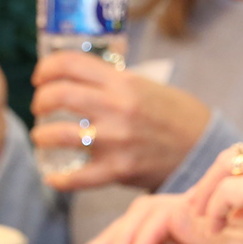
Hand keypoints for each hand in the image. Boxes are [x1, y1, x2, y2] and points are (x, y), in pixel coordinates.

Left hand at [30, 52, 210, 191]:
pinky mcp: (118, 170)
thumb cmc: (171, 114)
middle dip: (40, 101)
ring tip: (42, 136)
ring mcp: (116, 140)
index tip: (41, 77)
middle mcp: (117, 108)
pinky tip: (52, 177)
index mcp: (122, 82)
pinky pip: (76, 178)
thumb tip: (70, 77)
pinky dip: (58, 179)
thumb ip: (109, 82)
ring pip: (58, 134)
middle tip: (40, 107)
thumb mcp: (143, 85)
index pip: (70, 64)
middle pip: (58, 96)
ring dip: (42, 135)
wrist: (202, 148)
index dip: (47, 68)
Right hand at [83, 193, 242, 243]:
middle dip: (121, 234)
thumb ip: (202, 235)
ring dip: (117, 237)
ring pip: (140, 225)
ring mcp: (182, 231)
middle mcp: (190, 213)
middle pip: (145, 214)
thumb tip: (169, 216)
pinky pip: (146, 242)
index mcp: (204, 207)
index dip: (142, 235)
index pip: (162, 214)